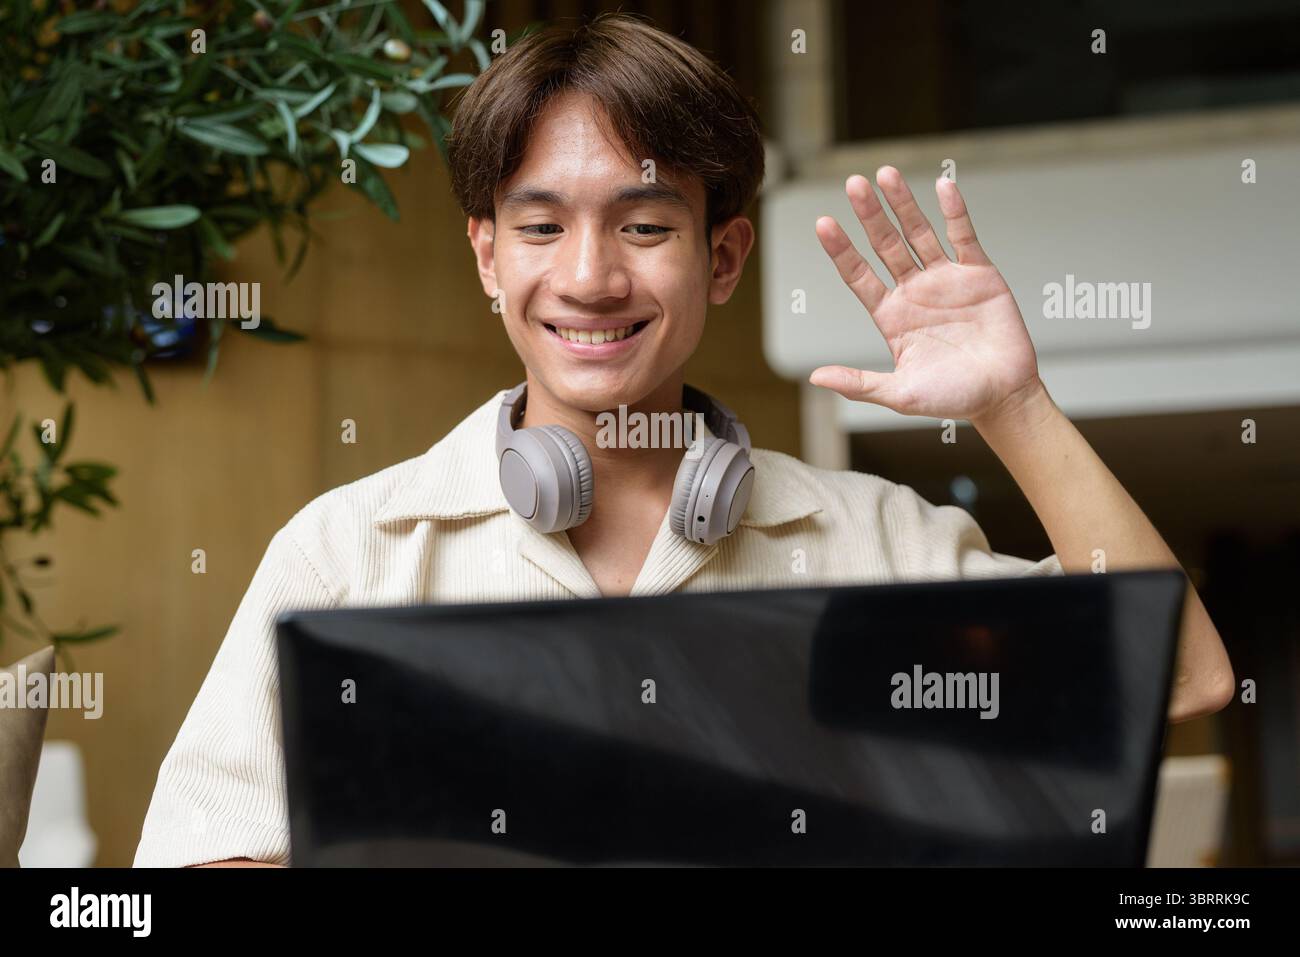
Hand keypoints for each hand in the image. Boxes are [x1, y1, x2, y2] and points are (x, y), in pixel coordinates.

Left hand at [811, 167, 1042, 424]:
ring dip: (903, 204)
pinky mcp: (979, 274)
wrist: (1002, 396)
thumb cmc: (952, 398)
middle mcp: (913, 292)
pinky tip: (943, 186)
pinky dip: (954, 211)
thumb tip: (815, 378)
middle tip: (853, 184)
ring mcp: (945, 279)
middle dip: (869, 215)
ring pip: (919, 233)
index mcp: (891, 315)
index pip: (858, 275)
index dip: (841, 250)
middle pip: (885, 245)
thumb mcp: (900, 394)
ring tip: (885, 173)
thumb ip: (859, 384)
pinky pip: (964, 236)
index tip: (823, 223)